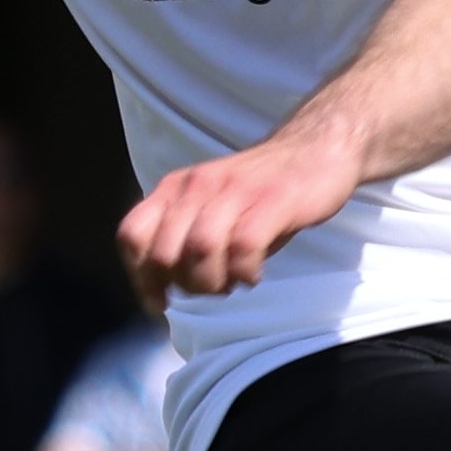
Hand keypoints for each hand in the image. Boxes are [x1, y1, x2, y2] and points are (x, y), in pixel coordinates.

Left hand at [122, 131, 365, 301]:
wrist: (317, 149)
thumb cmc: (262, 192)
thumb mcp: (211, 208)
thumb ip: (183, 237)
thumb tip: (164, 288)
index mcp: (176, 188)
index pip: (133, 235)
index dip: (141, 277)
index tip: (160, 301)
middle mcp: (198, 186)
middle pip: (164, 251)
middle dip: (183, 285)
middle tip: (211, 289)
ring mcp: (235, 191)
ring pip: (200, 248)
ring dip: (212, 281)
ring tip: (232, 283)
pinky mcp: (273, 201)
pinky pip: (244, 246)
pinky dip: (244, 273)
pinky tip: (254, 274)